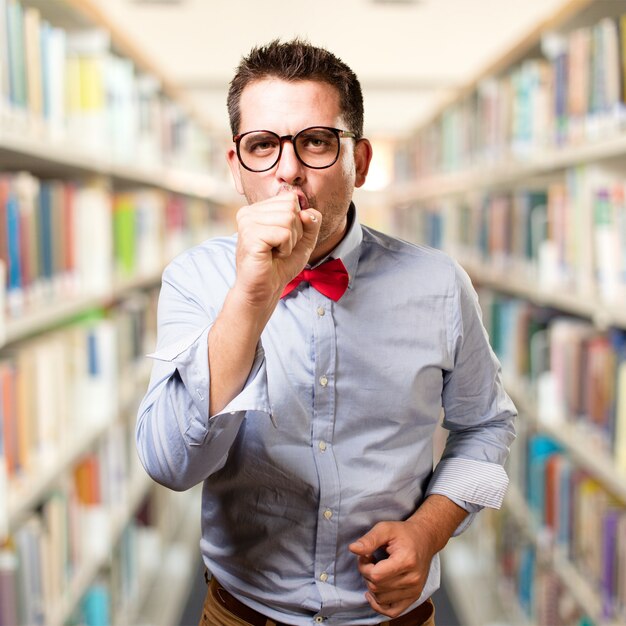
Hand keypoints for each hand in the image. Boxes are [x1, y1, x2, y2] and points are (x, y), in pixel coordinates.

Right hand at [234, 191, 321, 305]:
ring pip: (289, 219)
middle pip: (291, 208)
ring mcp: (247, 222)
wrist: (265, 289)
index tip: (282, 239)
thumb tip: (307, 212)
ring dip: (290, 241)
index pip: (290, 199)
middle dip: (295, 232)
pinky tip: (272, 256)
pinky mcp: (250, 235)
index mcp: (258, 209)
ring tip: (276, 252)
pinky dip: (285, 248)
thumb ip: (311, 222)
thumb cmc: (281, 265)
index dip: (297, 222)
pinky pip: (284, 234)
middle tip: (279, 247)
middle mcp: (249, 212)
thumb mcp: (303, 240)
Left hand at [348, 520, 433, 618]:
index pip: (376, 576)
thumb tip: (353, 548)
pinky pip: (392, 611)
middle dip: (367, 574)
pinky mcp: (414, 597)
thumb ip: (369, 540)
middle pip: (377, 588)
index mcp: (406, 561)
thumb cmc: (404, 534)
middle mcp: (412, 579)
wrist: (424, 539)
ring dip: (372, 586)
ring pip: (381, 599)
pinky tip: (374, 594)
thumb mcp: (385, 529)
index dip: (364, 566)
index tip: (366, 555)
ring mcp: (414, 590)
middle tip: (370, 561)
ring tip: (377, 571)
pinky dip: (379, 605)